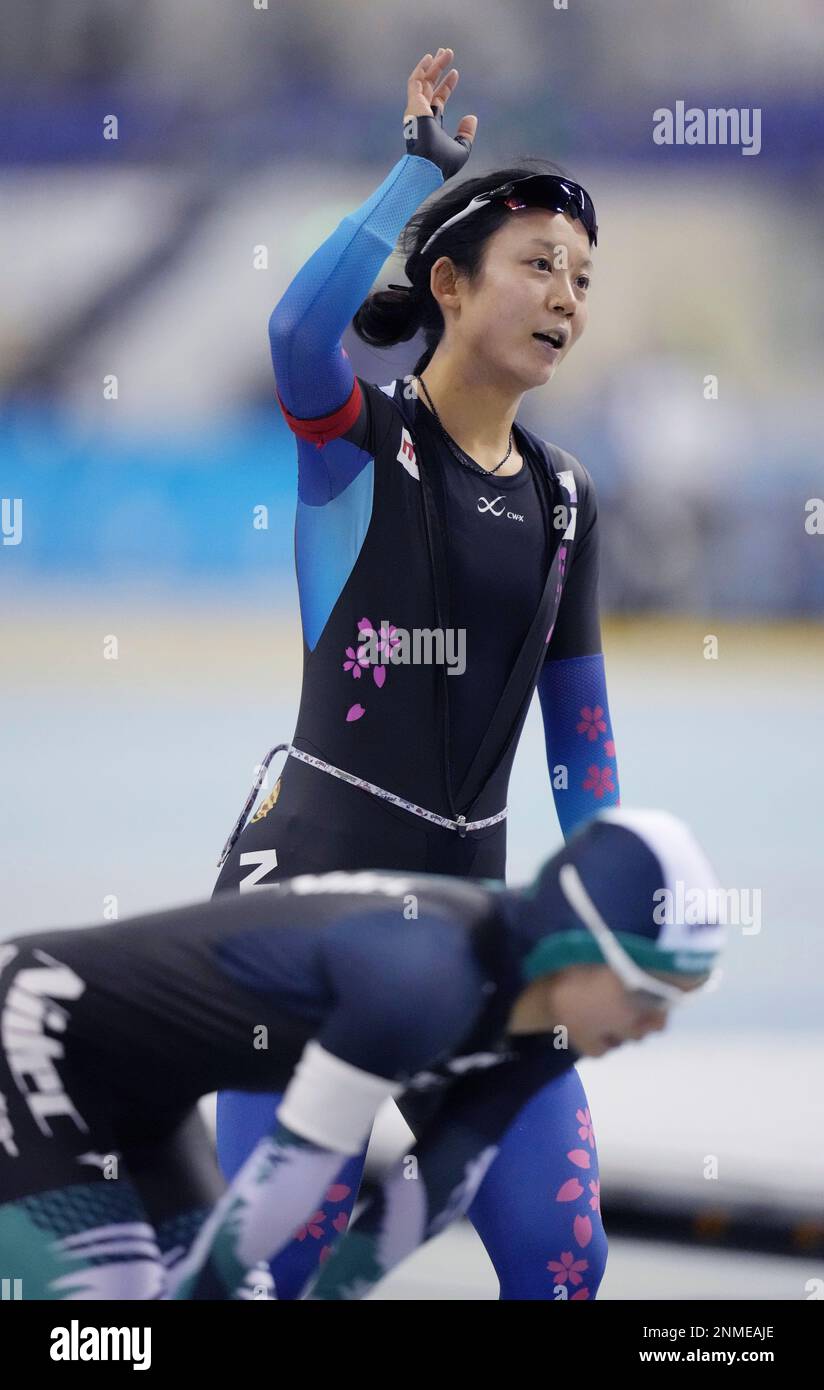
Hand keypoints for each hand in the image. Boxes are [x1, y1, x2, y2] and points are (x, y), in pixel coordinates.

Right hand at [403, 47, 477, 179]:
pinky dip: (422, 69)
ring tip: (445, 51)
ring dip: (434, 65)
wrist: (428, 167)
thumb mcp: (462, 149)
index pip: (438, 100)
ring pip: (424, 81)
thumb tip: (471, 117)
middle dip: (438, 69)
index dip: (447, 86)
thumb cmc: (443, 164)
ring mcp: (416, 109)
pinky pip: (415, 81)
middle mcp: (422, 115)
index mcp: (432, 125)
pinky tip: (430, 57)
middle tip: (447, 54)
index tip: (455, 73)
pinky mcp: (413, 104)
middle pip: (430, 86)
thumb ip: (466, 134)